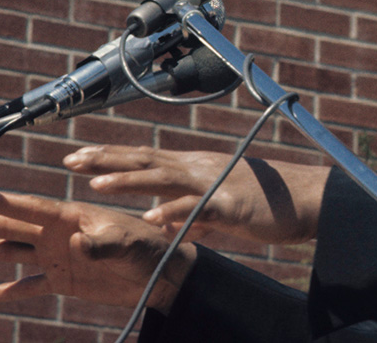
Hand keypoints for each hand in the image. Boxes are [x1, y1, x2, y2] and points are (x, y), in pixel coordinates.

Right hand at [0, 190, 192, 310]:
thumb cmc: (149, 248)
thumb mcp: (126, 242)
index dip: (1, 202)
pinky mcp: (67, 280)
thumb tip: (77, 244)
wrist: (163, 272)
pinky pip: (33, 285)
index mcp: (71, 217)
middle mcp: (59, 234)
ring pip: (13, 252)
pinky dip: (14, 289)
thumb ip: (101, 242)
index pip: (29, 207)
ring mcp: (60, 256)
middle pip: (10, 227)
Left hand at [63, 145, 330, 244]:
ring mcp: (214, 183)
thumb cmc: (264, 201)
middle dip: (106, 159)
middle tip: (69, 161)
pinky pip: (198, 209)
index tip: (78, 158)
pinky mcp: (231, 205)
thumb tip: (164, 212)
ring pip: (164, 178)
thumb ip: (189, 203)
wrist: (306, 198)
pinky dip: (174, 212)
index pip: (144, 156)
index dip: (110, 156)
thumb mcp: (218, 200)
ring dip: (129, 180)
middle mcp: (199, 167)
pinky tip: (153, 219)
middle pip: (145, 158)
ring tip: (97, 185)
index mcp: (194, 165)